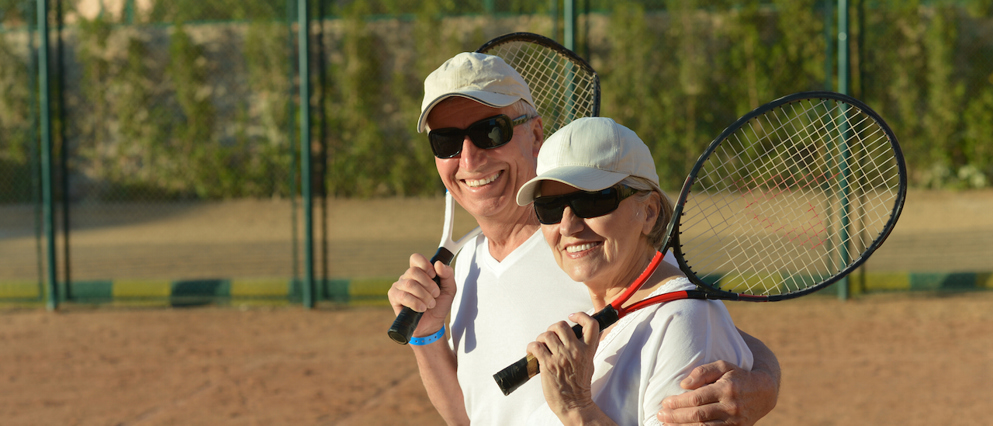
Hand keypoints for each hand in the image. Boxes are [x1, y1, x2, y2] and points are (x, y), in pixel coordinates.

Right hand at [386, 253, 456, 336]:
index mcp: (420, 272)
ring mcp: (399, 286)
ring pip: (409, 284)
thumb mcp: (450, 289)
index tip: (434, 275)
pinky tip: (421, 309)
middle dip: (428, 284)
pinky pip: (402, 295)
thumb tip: (437, 264)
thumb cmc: (439, 305)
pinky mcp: (393, 297)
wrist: (433, 324)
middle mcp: (407, 277)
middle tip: (435, 295)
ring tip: (430, 304)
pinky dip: (415, 303)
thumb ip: (447, 274)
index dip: (424, 264)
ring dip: (424, 295)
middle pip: (413, 271)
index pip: (415, 258)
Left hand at [528, 312, 600, 420]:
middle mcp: (575, 351)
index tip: (572, 317)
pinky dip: (531, 347)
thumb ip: (586, 348)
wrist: (574, 404)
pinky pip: (536, 346)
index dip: (581, 316)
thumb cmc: (580, 386)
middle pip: (561, 325)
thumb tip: (579, 334)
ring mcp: (561, 357)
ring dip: (540, 339)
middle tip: (550, 338)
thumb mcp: (589, 363)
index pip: (591, 325)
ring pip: (546, 335)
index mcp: (587, 350)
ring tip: (541, 347)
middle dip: (552, 329)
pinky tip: (533, 353)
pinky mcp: (547, 364)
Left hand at [657, 360, 777, 425]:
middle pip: (698, 415)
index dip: (678, 402)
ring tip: (667, 425)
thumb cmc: (738, 376)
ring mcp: (735, 421)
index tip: (665, 402)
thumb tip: (683, 384)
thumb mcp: (723, 366)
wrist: (764, 392)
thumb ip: (703, 372)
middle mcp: (731, 407)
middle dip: (676, 416)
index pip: (697, 398)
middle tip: (660, 414)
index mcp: (726, 389)